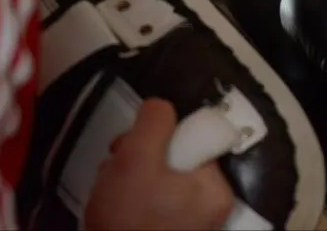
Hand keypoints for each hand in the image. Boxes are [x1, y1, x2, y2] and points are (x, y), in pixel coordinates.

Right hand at [84, 99, 234, 230]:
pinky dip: (130, 195)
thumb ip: (155, 123)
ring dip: (130, 173)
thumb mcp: (137, 157)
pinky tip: (113, 202)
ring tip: (111, 186)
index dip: (160, 133)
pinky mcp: (168, 230)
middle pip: (175, 156)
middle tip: (117, 163)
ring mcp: (189, 222)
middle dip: (140, 154)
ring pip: (158, 176)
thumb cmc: (128, 216)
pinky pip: (151, 199)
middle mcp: (210, 207)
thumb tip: (161, 107)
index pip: (195, 138)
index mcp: (216, 189)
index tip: (135, 144)